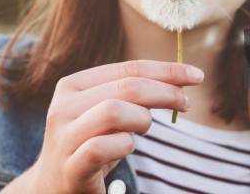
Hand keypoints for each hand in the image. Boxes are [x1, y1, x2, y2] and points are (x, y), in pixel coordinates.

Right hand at [3, 60, 203, 193]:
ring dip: (141, 119)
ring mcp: (63, 138)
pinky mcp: (69, 168)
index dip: (166, 70)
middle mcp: (63, 106)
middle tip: (185, 104)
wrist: (53, 187)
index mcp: (73, 85)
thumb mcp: (107, 112)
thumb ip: (132, 94)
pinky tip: (127, 147)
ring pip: (113, 111)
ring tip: (143, 130)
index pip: (128, 68)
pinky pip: (100, 148)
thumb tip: (180, 79)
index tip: (196, 76)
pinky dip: (124, 145)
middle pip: (126, 87)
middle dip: (164, 92)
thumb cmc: (91, 143)